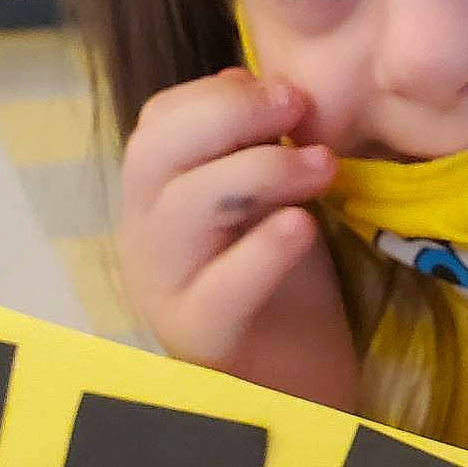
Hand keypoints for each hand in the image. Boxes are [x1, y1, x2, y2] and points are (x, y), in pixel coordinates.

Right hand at [118, 69, 358, 411]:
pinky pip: (220, 288)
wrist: (300, 387)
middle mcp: (144, 239)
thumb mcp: (269, 200)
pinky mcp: (202, 341)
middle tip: (299, 109)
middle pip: (154, 153)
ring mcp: (164, 291)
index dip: (219, 93)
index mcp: (155, 199)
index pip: (158, 123)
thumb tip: (254, 79)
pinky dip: (263, 251)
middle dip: (230, 116)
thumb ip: (253, 147)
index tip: (287, 89)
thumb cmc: (285, 287)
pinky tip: (301, 228)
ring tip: (323, 168)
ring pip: (183, 209)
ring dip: (260, 171)